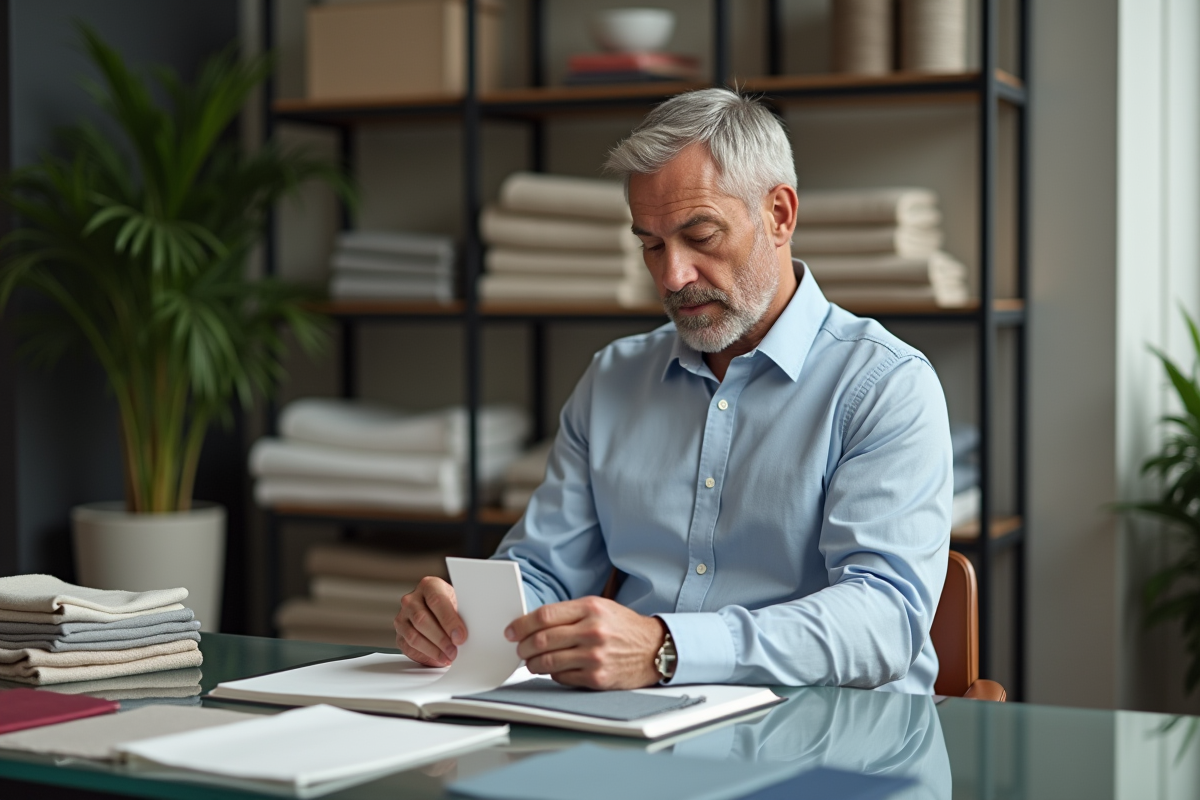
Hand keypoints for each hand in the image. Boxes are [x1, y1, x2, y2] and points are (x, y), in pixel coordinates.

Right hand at [393, 576, 465, 666]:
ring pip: (414, 636)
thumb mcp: (459, 603)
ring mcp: (402, 616)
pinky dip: (425, 656)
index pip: (436, 601)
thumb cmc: (450, 606)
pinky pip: (408, 647)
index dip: (449, 621)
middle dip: (441, 639)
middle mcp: (411, 599)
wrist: (438, 610)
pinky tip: (438, 658)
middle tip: (454, 651)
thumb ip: (460, 615)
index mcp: (429, 585)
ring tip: (448, 657)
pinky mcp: (399, 633)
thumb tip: (462, 635)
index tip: (460, 636)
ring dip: (433, 650)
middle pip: (422, 620)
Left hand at [504, 596, 665, 688]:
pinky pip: (561, 677)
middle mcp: (592, 631)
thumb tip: (532, 624)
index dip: (521, 624)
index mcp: (590, 608)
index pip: (544, 616)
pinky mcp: (597, 678)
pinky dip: (552, 674)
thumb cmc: (623, 627)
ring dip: (532, 663)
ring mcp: (594, 656)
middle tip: (519, 648)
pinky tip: (554, 669)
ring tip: (532, 662)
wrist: (655, 649)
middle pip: (541, 640)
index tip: (512, 631)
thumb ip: (568, 613)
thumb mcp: (599, 607)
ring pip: (547, 662)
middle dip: (523, 646)